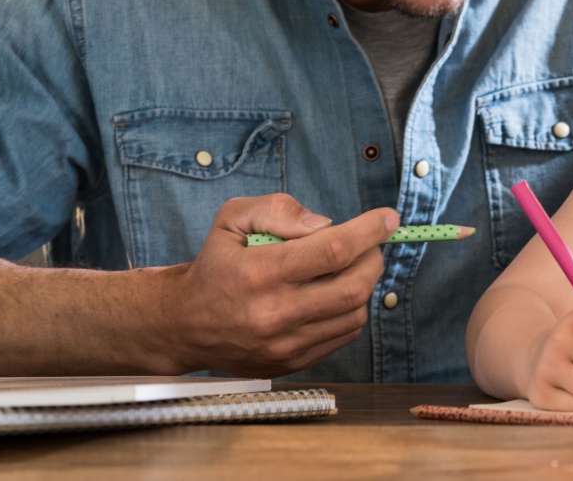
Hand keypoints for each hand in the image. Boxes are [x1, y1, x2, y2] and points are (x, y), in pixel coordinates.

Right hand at [165, 193, 398, 376]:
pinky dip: (351, 310)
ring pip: (355, 313)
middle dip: (373, 258)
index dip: (369, 231)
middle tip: (369, 244)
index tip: (388, 219)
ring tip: (347, 268)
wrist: (184, 324)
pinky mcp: (292, 363)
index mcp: (260, 273)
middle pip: (354, 286)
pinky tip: (334, 294)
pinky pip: (343, 335)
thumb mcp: (232, 219)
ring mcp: (285, 344)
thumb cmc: (215, 264)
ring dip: (364, 285)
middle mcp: (274, 313)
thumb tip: (323, 224)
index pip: (333, 250)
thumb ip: (277, 209)